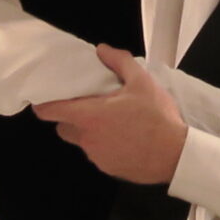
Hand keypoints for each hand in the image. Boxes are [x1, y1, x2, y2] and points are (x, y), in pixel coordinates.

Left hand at [33, 46, 190, 184]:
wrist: (176, 156)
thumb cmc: (158, 118)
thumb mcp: (142, 82)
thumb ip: (119, 62)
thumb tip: (102, 50)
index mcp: (89, 116)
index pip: (50, 111)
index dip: (43, 104)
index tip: (45, 98)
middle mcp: (87, 139)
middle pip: (64, 127)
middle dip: (71, 117)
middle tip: (89, 106)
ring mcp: (97, 156)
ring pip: (83, 141)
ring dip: (91, 131)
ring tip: (114, 122)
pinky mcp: (109, 168)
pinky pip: (99, 154)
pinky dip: (106, 145)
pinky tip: (126, 138)